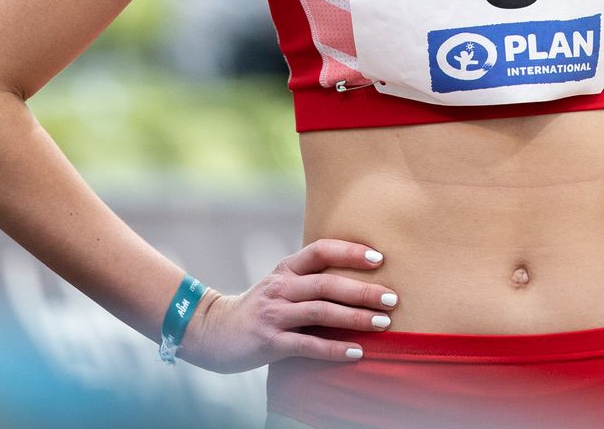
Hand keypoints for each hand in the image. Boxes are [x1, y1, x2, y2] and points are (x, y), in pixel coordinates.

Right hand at [178, 238, 397, 372]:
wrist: (211, 332)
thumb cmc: (258, 309)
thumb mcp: (280, 286)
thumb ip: (309, 280)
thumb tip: (358, 280)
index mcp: (285, 269)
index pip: (320, 250)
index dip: (350, 251)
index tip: (380, 258)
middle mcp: (280, 287)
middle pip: (327, 283)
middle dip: (363, 290)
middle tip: (392, 298)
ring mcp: (273, 315)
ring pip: (321, 311)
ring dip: (355, 318)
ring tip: (383, 323)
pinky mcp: (268, 342)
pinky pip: (307, 345)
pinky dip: (334, 349)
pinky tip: (356, 352)